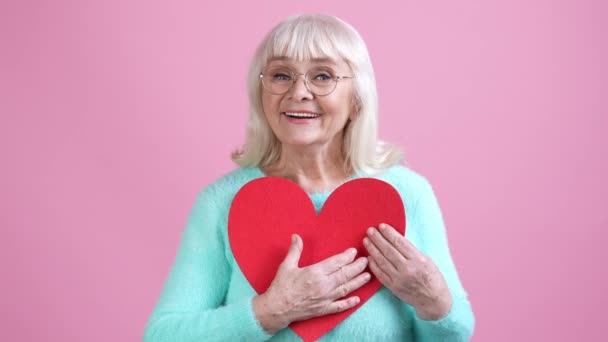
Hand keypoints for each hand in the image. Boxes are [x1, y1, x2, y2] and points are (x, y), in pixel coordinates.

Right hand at [253, 234, 370, 332]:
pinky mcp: (323, 309)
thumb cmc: (281, 287)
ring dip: (358, 282)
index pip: (336, 263)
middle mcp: (323, 286)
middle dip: (357, 267)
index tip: (354, 251)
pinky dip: (349, 303)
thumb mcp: (286, 265)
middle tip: (366, 261)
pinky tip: (357, 299)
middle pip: (345, 275)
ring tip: (368, 276)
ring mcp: (325, 299)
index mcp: (315, 273)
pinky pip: (339, 306)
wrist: (276, 308)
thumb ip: (295, 250)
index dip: (346, 257)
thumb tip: (296, 236)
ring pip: (346, 289)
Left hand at [363, 223, 451, 319]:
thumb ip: (411, 251)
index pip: (399, 242)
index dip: (389, 233)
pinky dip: (374, 265)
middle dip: (377, 239)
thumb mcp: (427, 260)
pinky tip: (368, 257)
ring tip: (366, 240)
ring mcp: (399, 279)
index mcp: (418, 259)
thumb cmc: (432, 278)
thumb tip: (395, 240)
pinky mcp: (393, 287)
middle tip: (370, 230)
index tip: (381, 226)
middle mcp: (407, 269)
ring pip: (382, 261)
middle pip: (388, 250)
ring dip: (372, 249)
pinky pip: (380, 274)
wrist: (433, 301)